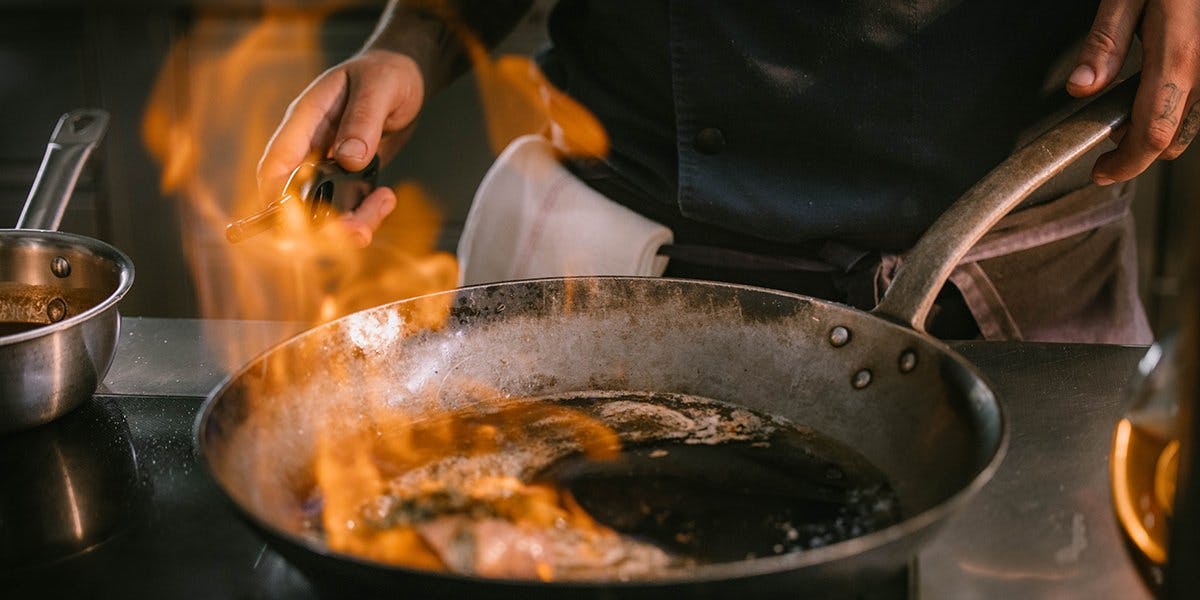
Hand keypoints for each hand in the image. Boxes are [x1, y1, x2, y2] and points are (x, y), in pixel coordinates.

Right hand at [257, 49, 423, 245]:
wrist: (404, 79)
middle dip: (322, 222)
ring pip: (325, 208)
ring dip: (351, 221)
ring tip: (383, 205)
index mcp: (306, 119)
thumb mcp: (379, 87)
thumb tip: (349, 157)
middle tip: (358, 230)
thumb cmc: (386, 73)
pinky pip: (348, 206)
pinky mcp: (348, 176)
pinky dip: (366, 212)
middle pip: (298, 197)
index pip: (276, 162)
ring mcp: (328, 164)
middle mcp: (311, 146)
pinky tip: (387, 199)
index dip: (277, 196)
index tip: (295, 222)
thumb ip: (363, 119)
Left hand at [1066, 0, 1199, 184]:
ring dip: (1155, 130)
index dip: (1126, 163)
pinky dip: (1171, 107)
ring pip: (1189, 120)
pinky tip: (1147, 94)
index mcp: (1179, 56)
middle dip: (1138, 150)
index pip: (1153, 134)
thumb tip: (1081, 88)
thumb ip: (1104, 43)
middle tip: (1104, 150)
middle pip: (1173, 136)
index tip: (1100, 172)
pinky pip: (1196, 98)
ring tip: (1121, 124)